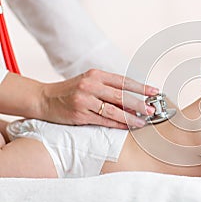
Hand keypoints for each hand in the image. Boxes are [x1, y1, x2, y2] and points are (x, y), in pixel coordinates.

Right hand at [40, 69, 158, 128]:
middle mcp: (90, 85)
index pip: (123, 80)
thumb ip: (109, 88)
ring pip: (113, 110)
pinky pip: (103, 121)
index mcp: (96, 74)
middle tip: (152, 109)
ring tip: (143, 121)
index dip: (141, 87)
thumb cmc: (71, 91)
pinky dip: (117, 124)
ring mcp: (84, 100)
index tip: (155, 92)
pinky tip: (127, 126)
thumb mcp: (89, 83)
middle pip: (121, 95)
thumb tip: (133, 101)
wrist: (44, 98)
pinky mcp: (79, 114)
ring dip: (130, 117)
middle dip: (139, 103)